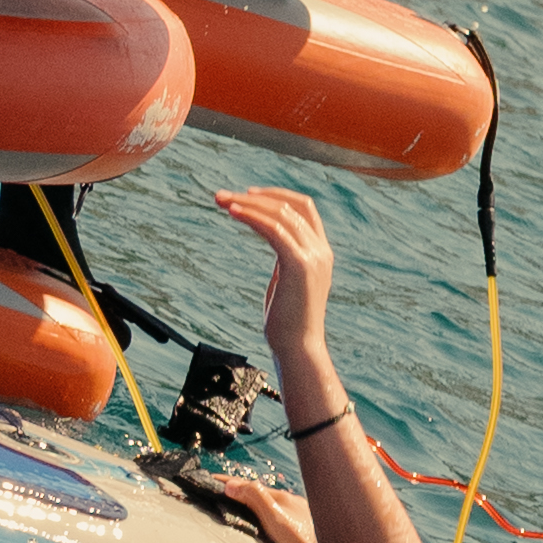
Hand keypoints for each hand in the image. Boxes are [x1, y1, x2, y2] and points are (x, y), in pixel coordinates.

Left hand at [205, 174, 341, 345]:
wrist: (298, 349)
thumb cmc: (287, 322)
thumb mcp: (288, 280)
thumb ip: (286, 257)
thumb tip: (272, 239)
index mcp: (321, 252)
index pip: (304, 208)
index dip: (276, 195)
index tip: (247, 194)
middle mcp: (321, 250)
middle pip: (290, 206)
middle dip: (253, 197)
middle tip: (222, 196)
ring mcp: (313, 256)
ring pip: (280, 214)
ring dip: (246, 204)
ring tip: (221, 201)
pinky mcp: (300, 265)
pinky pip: (274, 229)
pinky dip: (252, 216)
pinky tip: (232, 213)